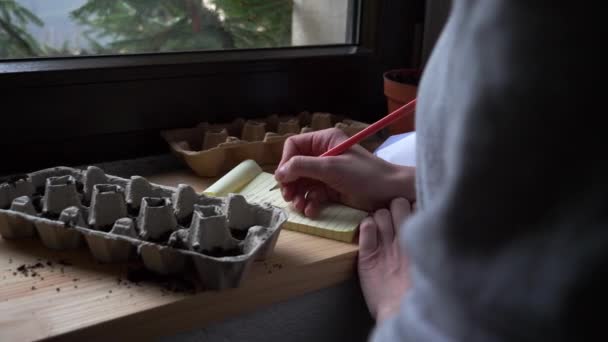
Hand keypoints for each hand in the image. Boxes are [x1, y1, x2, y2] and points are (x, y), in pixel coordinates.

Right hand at [275, 128, 415, 216]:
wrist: (391, 193)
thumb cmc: (364, 175)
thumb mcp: (331, 167)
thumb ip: (303, 167)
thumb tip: (279, 173)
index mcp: (324, 141)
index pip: (294, 146)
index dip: (286, 162)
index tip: (283, 179)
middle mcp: (323, 154)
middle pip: (295, 167)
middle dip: (291, 182)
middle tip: (288, 197)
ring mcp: (327, 173)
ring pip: (302, 183)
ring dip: (298, 195)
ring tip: (300, 206)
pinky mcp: (332, 189)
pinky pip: (313, 195)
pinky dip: (310, 203)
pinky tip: (312, 210)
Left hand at [358, 198, 411, 321]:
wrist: (401, 312)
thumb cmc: (415, 290)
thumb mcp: (426, 260)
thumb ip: (423, 240)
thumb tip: (420, 219)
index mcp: (420, 239)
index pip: (416, 205)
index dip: (411, 208)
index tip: (410, 216)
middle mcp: (403, 238)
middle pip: (398, 203)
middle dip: (395, 208)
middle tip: (393, 221)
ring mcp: (385, 246)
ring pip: (380, 213)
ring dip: (379, 218)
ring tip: (380, 230)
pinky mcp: (367, 255)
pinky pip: (365, 228)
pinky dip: (366, 227)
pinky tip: (368, 235)